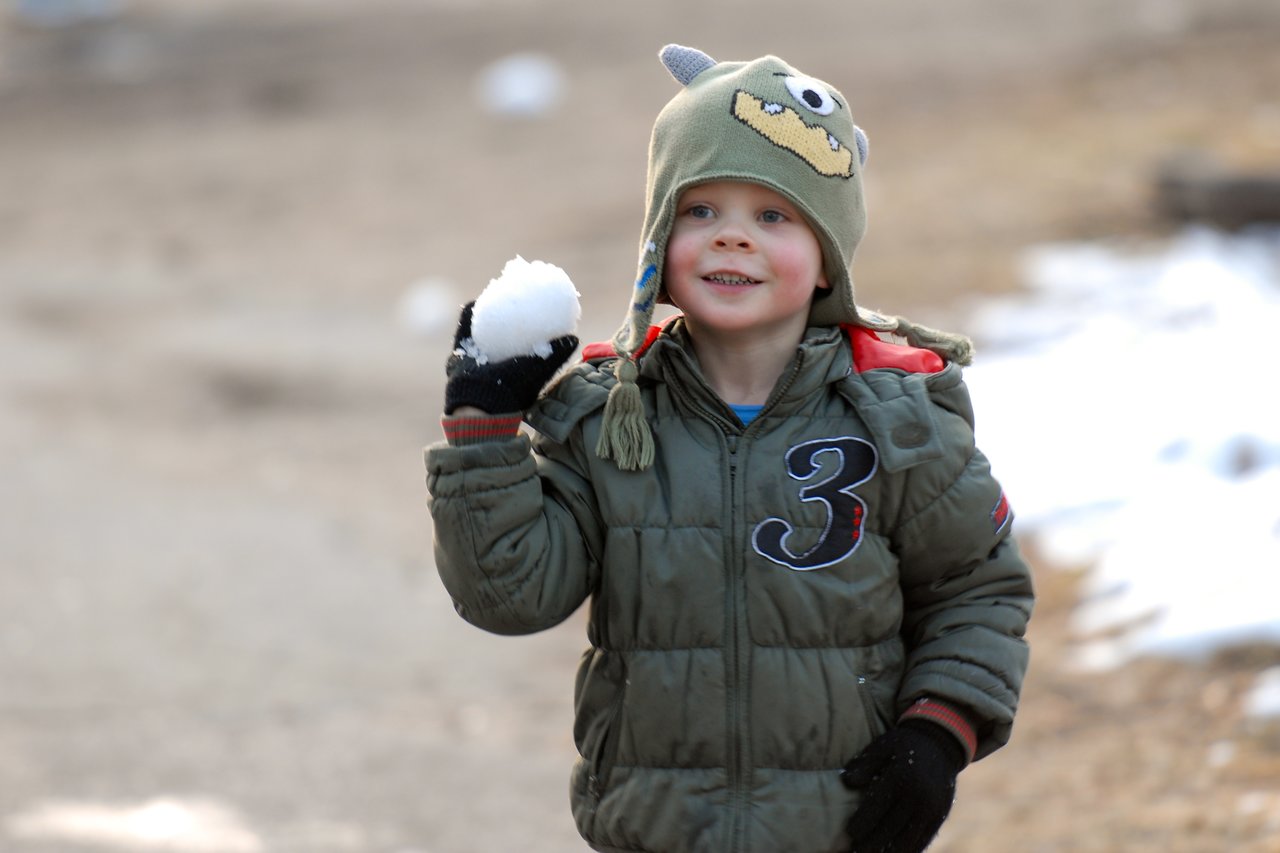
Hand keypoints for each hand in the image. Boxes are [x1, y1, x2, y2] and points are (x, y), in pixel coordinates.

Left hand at [444, 301, 578, 414]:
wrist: (482, 429)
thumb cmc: (499, 395)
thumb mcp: (527, 372)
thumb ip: (550, 356)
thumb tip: (572, 337)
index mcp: (464, 351)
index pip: (467, 319)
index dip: (476, 308)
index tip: (488, 300)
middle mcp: (458, 365)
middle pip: (467, 340)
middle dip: (482, 332)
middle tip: (501, 325)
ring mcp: (459, 383)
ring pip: (470, 361)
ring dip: (483, 355)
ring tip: (503, 349)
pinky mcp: (465, 401)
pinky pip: (476, 379)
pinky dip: (487, 374)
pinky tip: (505, 376)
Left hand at [841, 721, 964, 852]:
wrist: (941, 743)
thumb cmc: (904, 745)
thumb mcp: (882, 746)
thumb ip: (864, 764)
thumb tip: (846, 782)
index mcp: (900, 777)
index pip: (875, 809)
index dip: (860, 825)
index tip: (849, 834)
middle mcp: (918, 796)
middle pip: (889, 830)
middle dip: (870, 845)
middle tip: (856, 851)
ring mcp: (931, 809)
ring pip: (907, 842)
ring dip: (888, 852)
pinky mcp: (940, 817)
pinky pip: (923, 841)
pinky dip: (909, 850)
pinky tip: (894, 852)